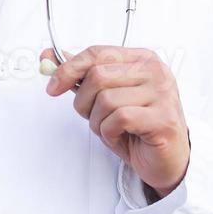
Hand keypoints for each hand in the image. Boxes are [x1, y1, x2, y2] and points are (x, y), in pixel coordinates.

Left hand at [43, 45, 189, 199]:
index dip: (68, 68)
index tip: (52, 86)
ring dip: (98, 122)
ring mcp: (162, 94)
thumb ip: (80, 76)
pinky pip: (118, 119)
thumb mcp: (105, 97)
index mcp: (142, 58)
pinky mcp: (163, 119)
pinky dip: (110, 133)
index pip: (97, 53)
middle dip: (84, 102)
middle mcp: (155, 71)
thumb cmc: (135, 127)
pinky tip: (122, 137)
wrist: (165, 160)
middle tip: (93, 117)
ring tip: (111, 129)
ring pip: (106, 100)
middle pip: (97, 76)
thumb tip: (48, 57)